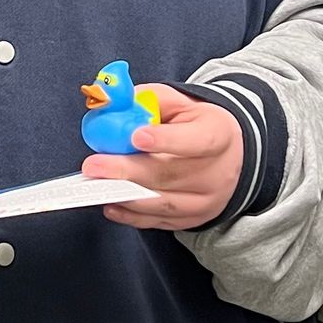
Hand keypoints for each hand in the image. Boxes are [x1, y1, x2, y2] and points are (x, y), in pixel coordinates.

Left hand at [81, 83, 242, 230]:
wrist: (227, 155)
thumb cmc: (196, 125)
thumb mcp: (179, 102)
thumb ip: (145, 100)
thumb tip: (108, 103)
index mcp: (219, 135)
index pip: (196, 140)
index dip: (166, 140)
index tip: (136, 137)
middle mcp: (217, 172)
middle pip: (169, 175)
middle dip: (127, 171)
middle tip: (95, 165)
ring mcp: (206, 201)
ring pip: (162, 203)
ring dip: (124, 195)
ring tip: (96, 183)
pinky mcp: (193, 219)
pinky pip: (158, 222)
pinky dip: (131, 215)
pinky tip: (111, 203)